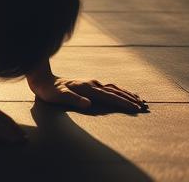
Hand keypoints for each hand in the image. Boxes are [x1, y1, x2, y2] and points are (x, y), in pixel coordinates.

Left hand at [29, 76, 147, 113]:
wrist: (44, 80)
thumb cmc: (51, 91)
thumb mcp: (59, 97)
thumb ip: (73, 100)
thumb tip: (88, 104)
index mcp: (88, 88)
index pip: (110, 96)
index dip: (123, 102)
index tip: (136, 108)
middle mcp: (92, 84)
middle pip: (116, 91)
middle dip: (130, 99)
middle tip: (144, 107)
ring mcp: (92, 83)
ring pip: (114, 88)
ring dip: (127, 94)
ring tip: (140, 100)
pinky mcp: (90, 85)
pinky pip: (109, 87)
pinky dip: (119, 91)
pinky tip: (123, 94)